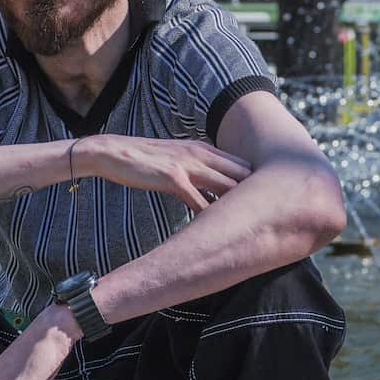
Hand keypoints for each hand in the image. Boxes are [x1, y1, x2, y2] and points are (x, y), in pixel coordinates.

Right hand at [76, 135, 251, 213]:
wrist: (113, 152)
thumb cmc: (144, 160)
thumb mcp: (176, 158)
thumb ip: (196, 170)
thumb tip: (212, 192)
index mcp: (202, 148)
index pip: (241, 164)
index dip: (256, 182)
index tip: (266, 201)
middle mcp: (199, 153)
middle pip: (241, 174)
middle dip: (256, 193)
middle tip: (267, 217)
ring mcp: (187, 165)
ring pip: (226, 186)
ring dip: (239, 205)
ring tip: (251, 226)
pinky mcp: (173, 178)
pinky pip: (199, 201)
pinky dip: (211, 216)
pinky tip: (217, 230)